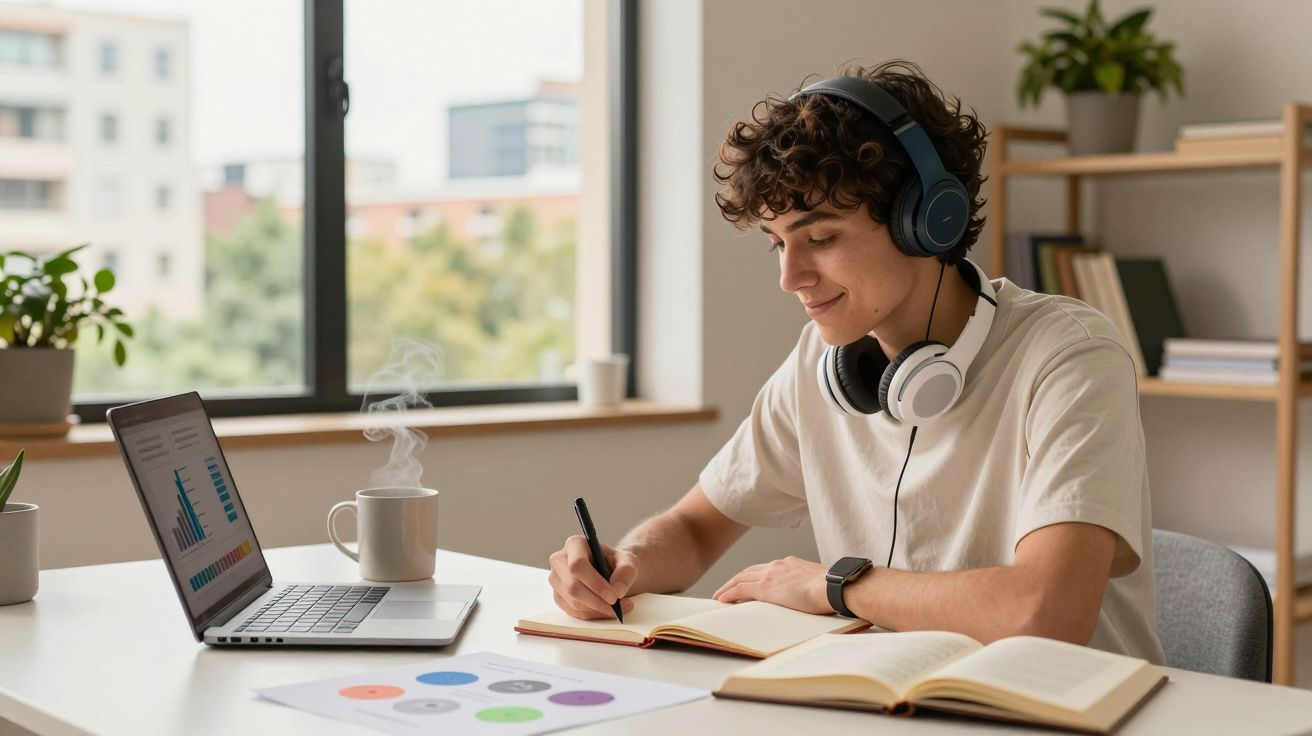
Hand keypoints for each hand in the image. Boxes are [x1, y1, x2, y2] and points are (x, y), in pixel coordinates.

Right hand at [548, 535, 637, 619]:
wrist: (611, 571)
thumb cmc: (616, 563)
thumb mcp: (628, 561)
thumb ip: (626, 571)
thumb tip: (618, 589)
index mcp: (575, 544)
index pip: (577, 565)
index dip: (595, 583)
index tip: (613, 596)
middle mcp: (560, 560)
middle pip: (572, 586)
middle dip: (596, 601)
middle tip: (616, 607)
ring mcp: (556, 579)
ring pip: (573, 602)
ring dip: (597, 609)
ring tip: (618, 608)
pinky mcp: (558, 596)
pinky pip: (573, 611)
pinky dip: (593, 614)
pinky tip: (606, 610)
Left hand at [712, 556, 830, 614]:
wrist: (833, 586)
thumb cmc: (833, 588)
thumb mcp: (818, 582)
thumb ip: (809, 585)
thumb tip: (814, 595)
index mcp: (790, 564)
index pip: (766, 569)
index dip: (754, 576)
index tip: (748, 582)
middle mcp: (777, 565)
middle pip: (749, 571)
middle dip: (736, 580)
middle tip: (726, 589)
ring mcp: (769, 575)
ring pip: (740, 579)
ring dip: (727, 587)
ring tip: (718, 596)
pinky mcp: (764, 588)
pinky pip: (739, 590)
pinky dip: (728, 594)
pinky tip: (720, 600)